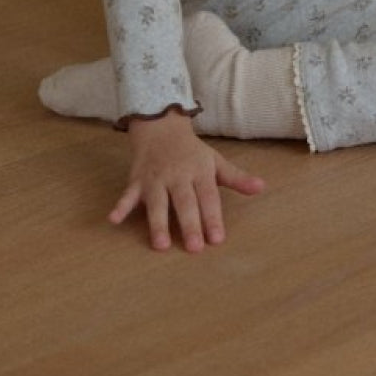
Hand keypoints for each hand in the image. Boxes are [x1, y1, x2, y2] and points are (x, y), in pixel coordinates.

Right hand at [109, 109, 265, 252]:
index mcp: (199, 171)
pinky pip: (127, 194)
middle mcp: (178, 175)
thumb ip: (236, 178)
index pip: (208, 197)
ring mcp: (156, 178)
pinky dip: (120, 206)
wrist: (161, 126)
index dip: (213, 217)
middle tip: (195, 249)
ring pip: (157, 202)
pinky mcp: (137, 180)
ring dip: (157, 223)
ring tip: (161, 245)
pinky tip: (114, 219)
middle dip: (190, 224)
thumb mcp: (215, 162)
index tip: (218, 239)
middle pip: (184, 202)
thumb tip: (262, 188)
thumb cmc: (192, 152)